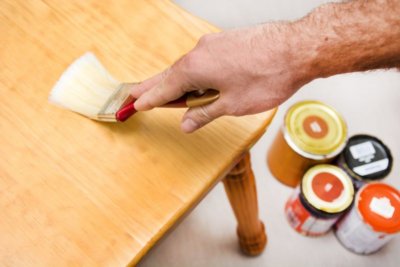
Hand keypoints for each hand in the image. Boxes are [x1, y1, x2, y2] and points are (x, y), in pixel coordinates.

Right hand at [131, 22, 313, 132]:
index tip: (136, 104)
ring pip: (189, 66)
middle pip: (171, 74)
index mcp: (195, 68)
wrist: (296, 50)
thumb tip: (186, 124)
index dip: (150, 100)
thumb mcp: (231, 105)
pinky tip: (199, 83)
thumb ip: (204, 114)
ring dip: (178, 81)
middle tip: (135, 93)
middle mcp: (199, 52)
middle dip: (154, 86)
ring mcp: (213, 44)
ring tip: (165, 94)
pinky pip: (203, 59)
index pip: (165, 89)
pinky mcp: (226, 41)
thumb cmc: (266, 78)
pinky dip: (196, 73)